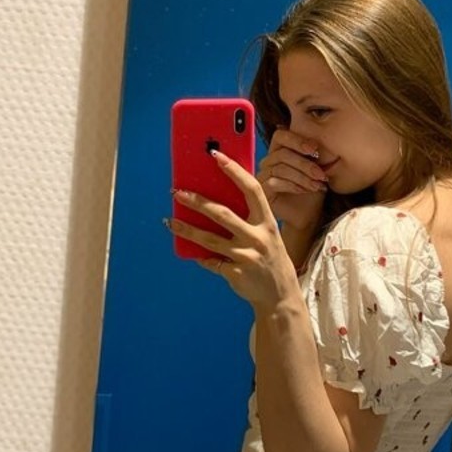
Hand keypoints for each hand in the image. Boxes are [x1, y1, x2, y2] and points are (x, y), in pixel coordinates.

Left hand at [166, 151, 299, 310]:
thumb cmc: (270, 258)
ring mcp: (246, 256)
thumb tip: (215, 198)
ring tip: (170, 221)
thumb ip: (249, 219)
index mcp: (268, 222)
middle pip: (222, 214)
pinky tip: (189, 250)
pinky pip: (210, 261)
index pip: (251, 190)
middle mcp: (258, 237)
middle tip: (177, 192)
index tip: (216, 155)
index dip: (234, 171)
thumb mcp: (268, 235)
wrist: (281, 296)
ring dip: (186, 229)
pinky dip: (199, 255)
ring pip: (209, 239)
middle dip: (197, 201)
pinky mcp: (235, 273)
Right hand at [256, 128, 327, 232]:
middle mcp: (269, 161)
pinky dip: (293, 185)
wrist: (307, 216)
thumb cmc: (311, 193)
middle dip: (305, 164)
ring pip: (280, 168)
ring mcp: (263, 175)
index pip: (281, 135)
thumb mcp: (316, 170)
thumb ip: (314, 155)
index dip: (297, 140)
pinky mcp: (262, 190)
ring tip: (317, 185)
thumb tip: (319, 141)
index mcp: (280, 151)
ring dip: (302, 176)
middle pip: (282, 153)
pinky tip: (305, 190)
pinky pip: (275, 182)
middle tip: (321, 174)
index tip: (314, 149)